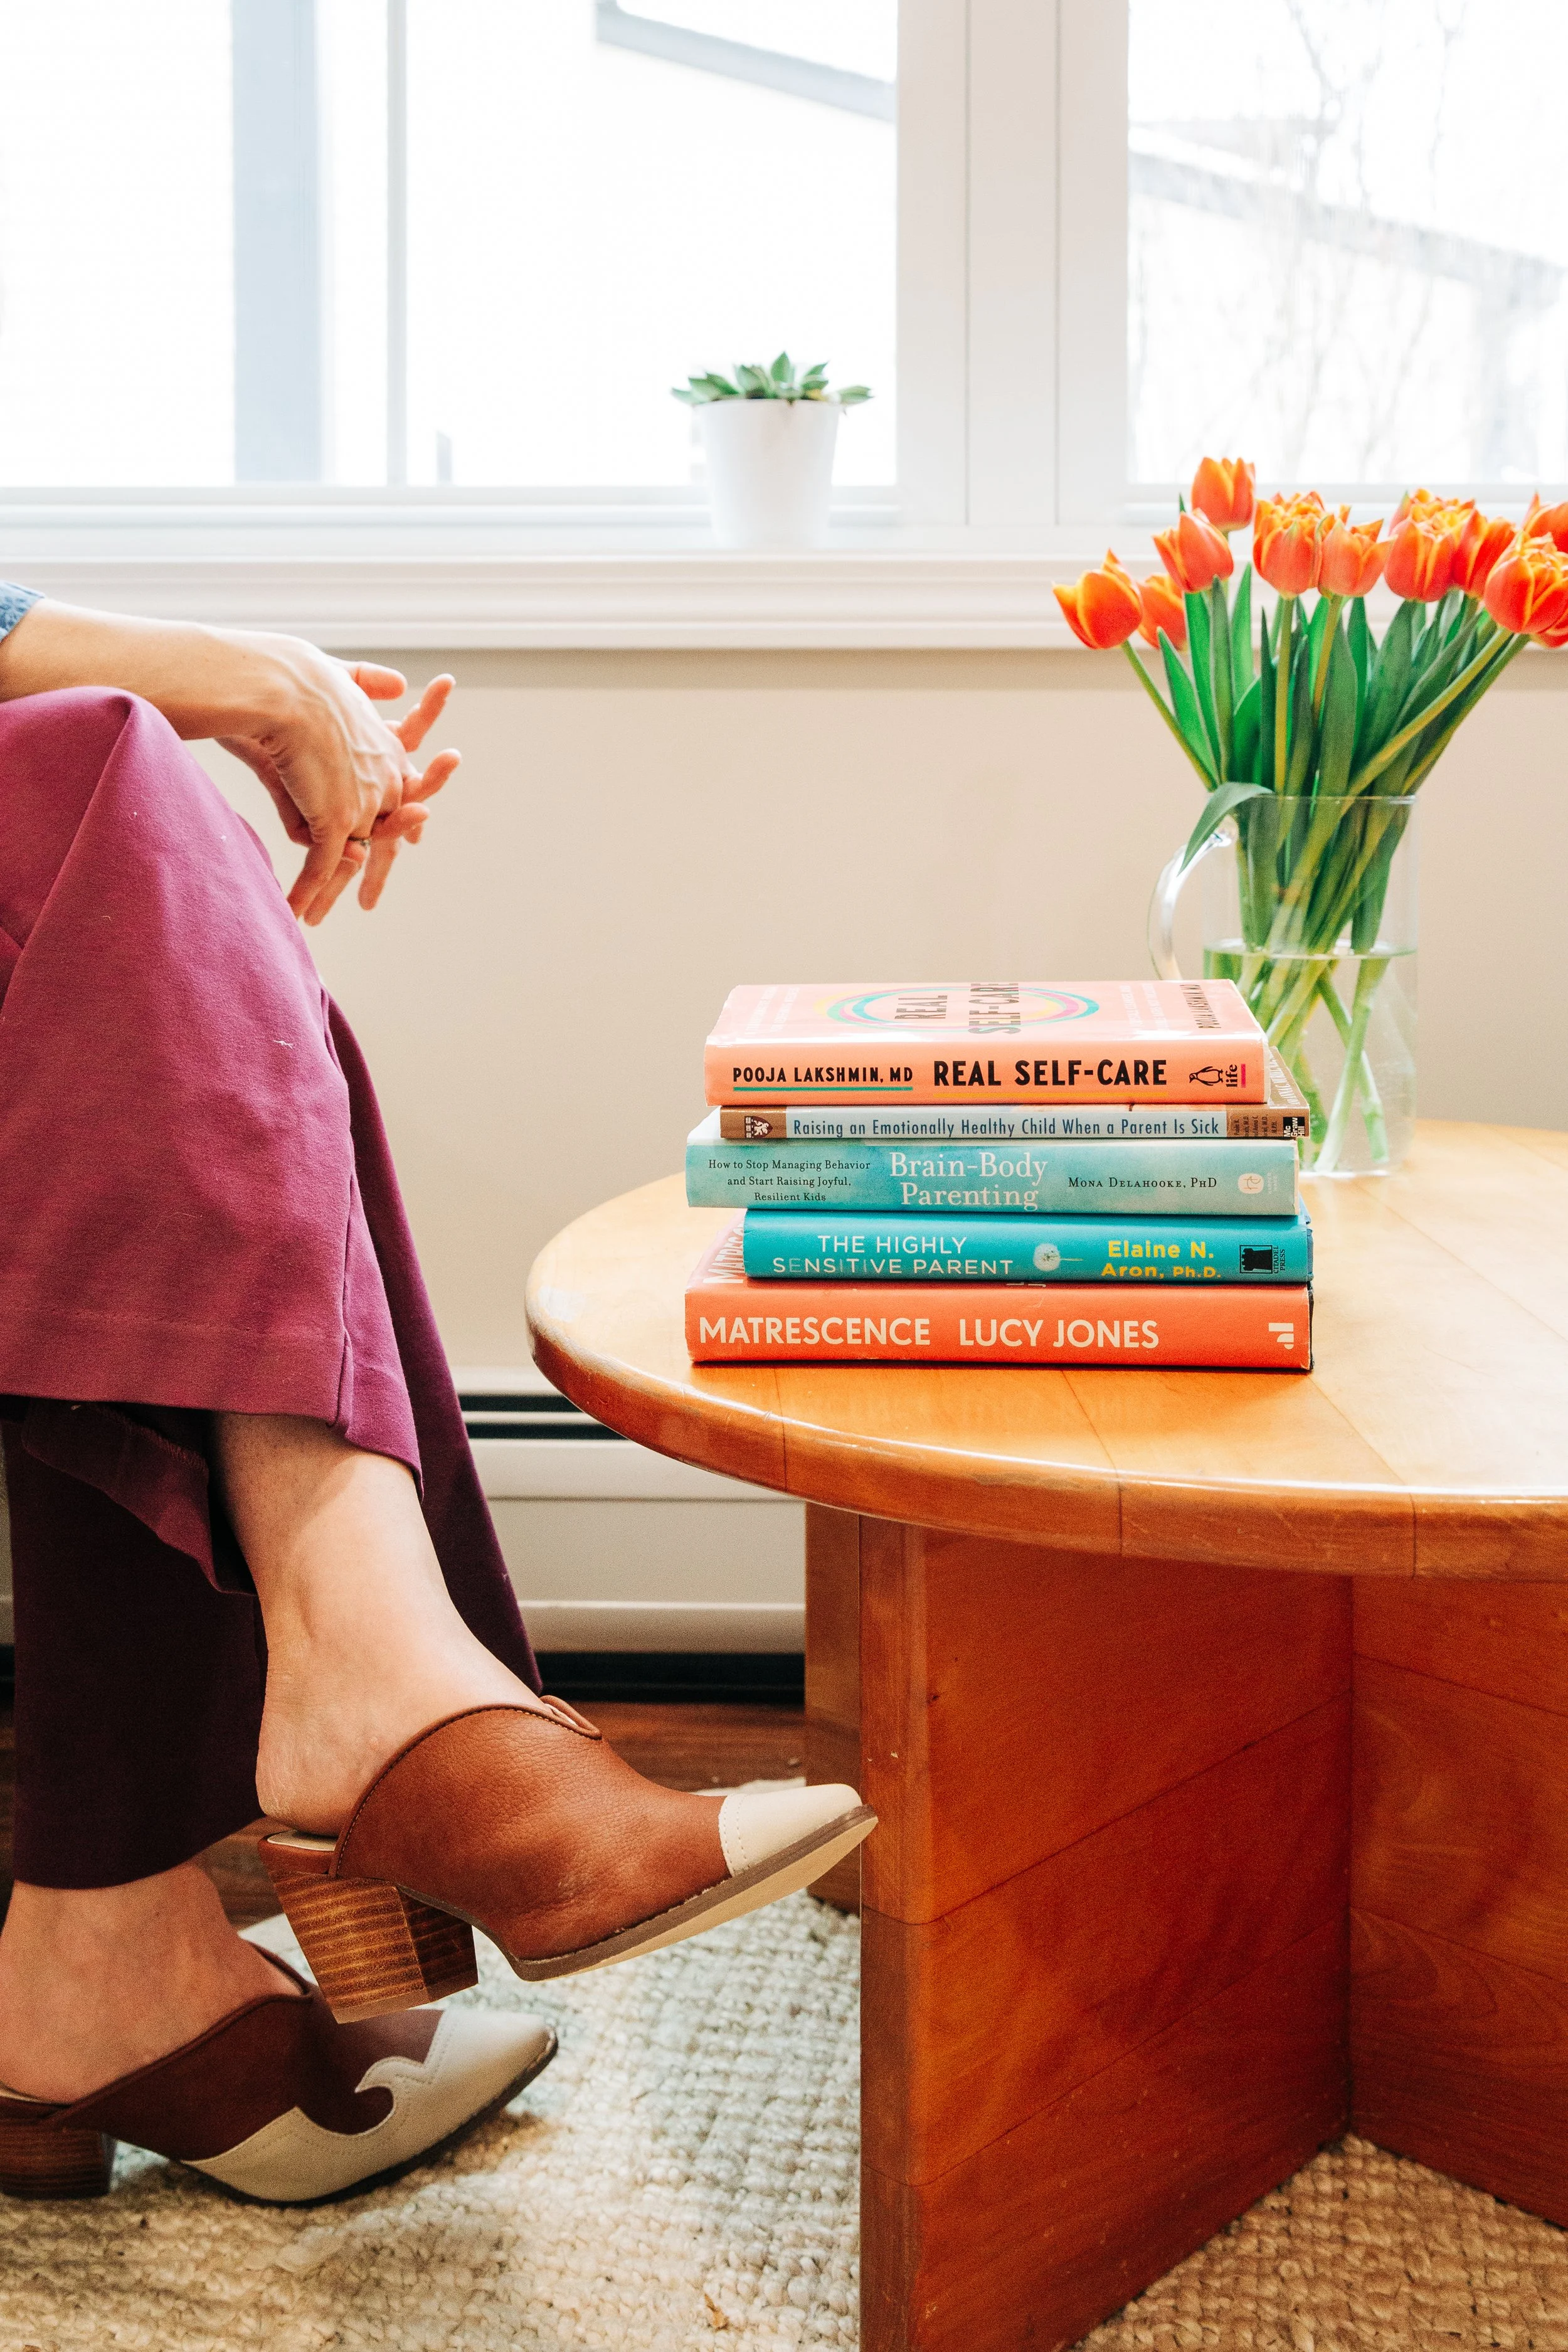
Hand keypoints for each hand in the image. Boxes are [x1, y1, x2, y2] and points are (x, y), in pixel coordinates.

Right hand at [218, 652, 459, 924]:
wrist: (277, 682)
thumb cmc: (295, 671)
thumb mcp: (342, 673)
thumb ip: (371, 684)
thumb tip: (404, 685)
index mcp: (383, 745)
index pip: (401, 789)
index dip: (403, 818)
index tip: (413, 839)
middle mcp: (383, 778)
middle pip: (383, 832)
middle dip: (374, 867)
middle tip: (369, 900)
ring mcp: (362, 802)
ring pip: (350, 856)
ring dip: (330, 890)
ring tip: (319, 915)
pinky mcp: (336, 820)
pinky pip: (322, 867)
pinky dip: (308, 892)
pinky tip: (297, 912)